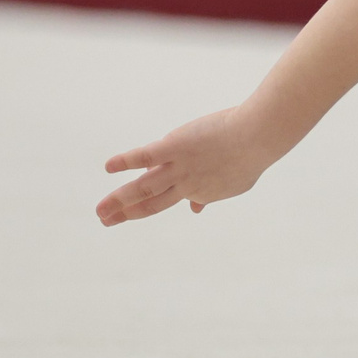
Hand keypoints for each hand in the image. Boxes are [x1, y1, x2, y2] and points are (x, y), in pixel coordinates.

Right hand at [98, 105, 290, 224]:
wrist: (257, 137)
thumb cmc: (252, 155)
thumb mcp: (235, 183)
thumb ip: (212, 194)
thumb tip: (197, 207)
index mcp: (200, 191)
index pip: (169, 200)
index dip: (149, 205)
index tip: (135, 209)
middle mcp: (186, 183)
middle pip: (150, 202)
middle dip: (126, 212)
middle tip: (105, 220)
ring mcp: (179, 166)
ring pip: (143, 187)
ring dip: (119, 200)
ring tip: (100, 211)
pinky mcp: (174, 146)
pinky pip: (146, 156)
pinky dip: (126, 162)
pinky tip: (108, 167)